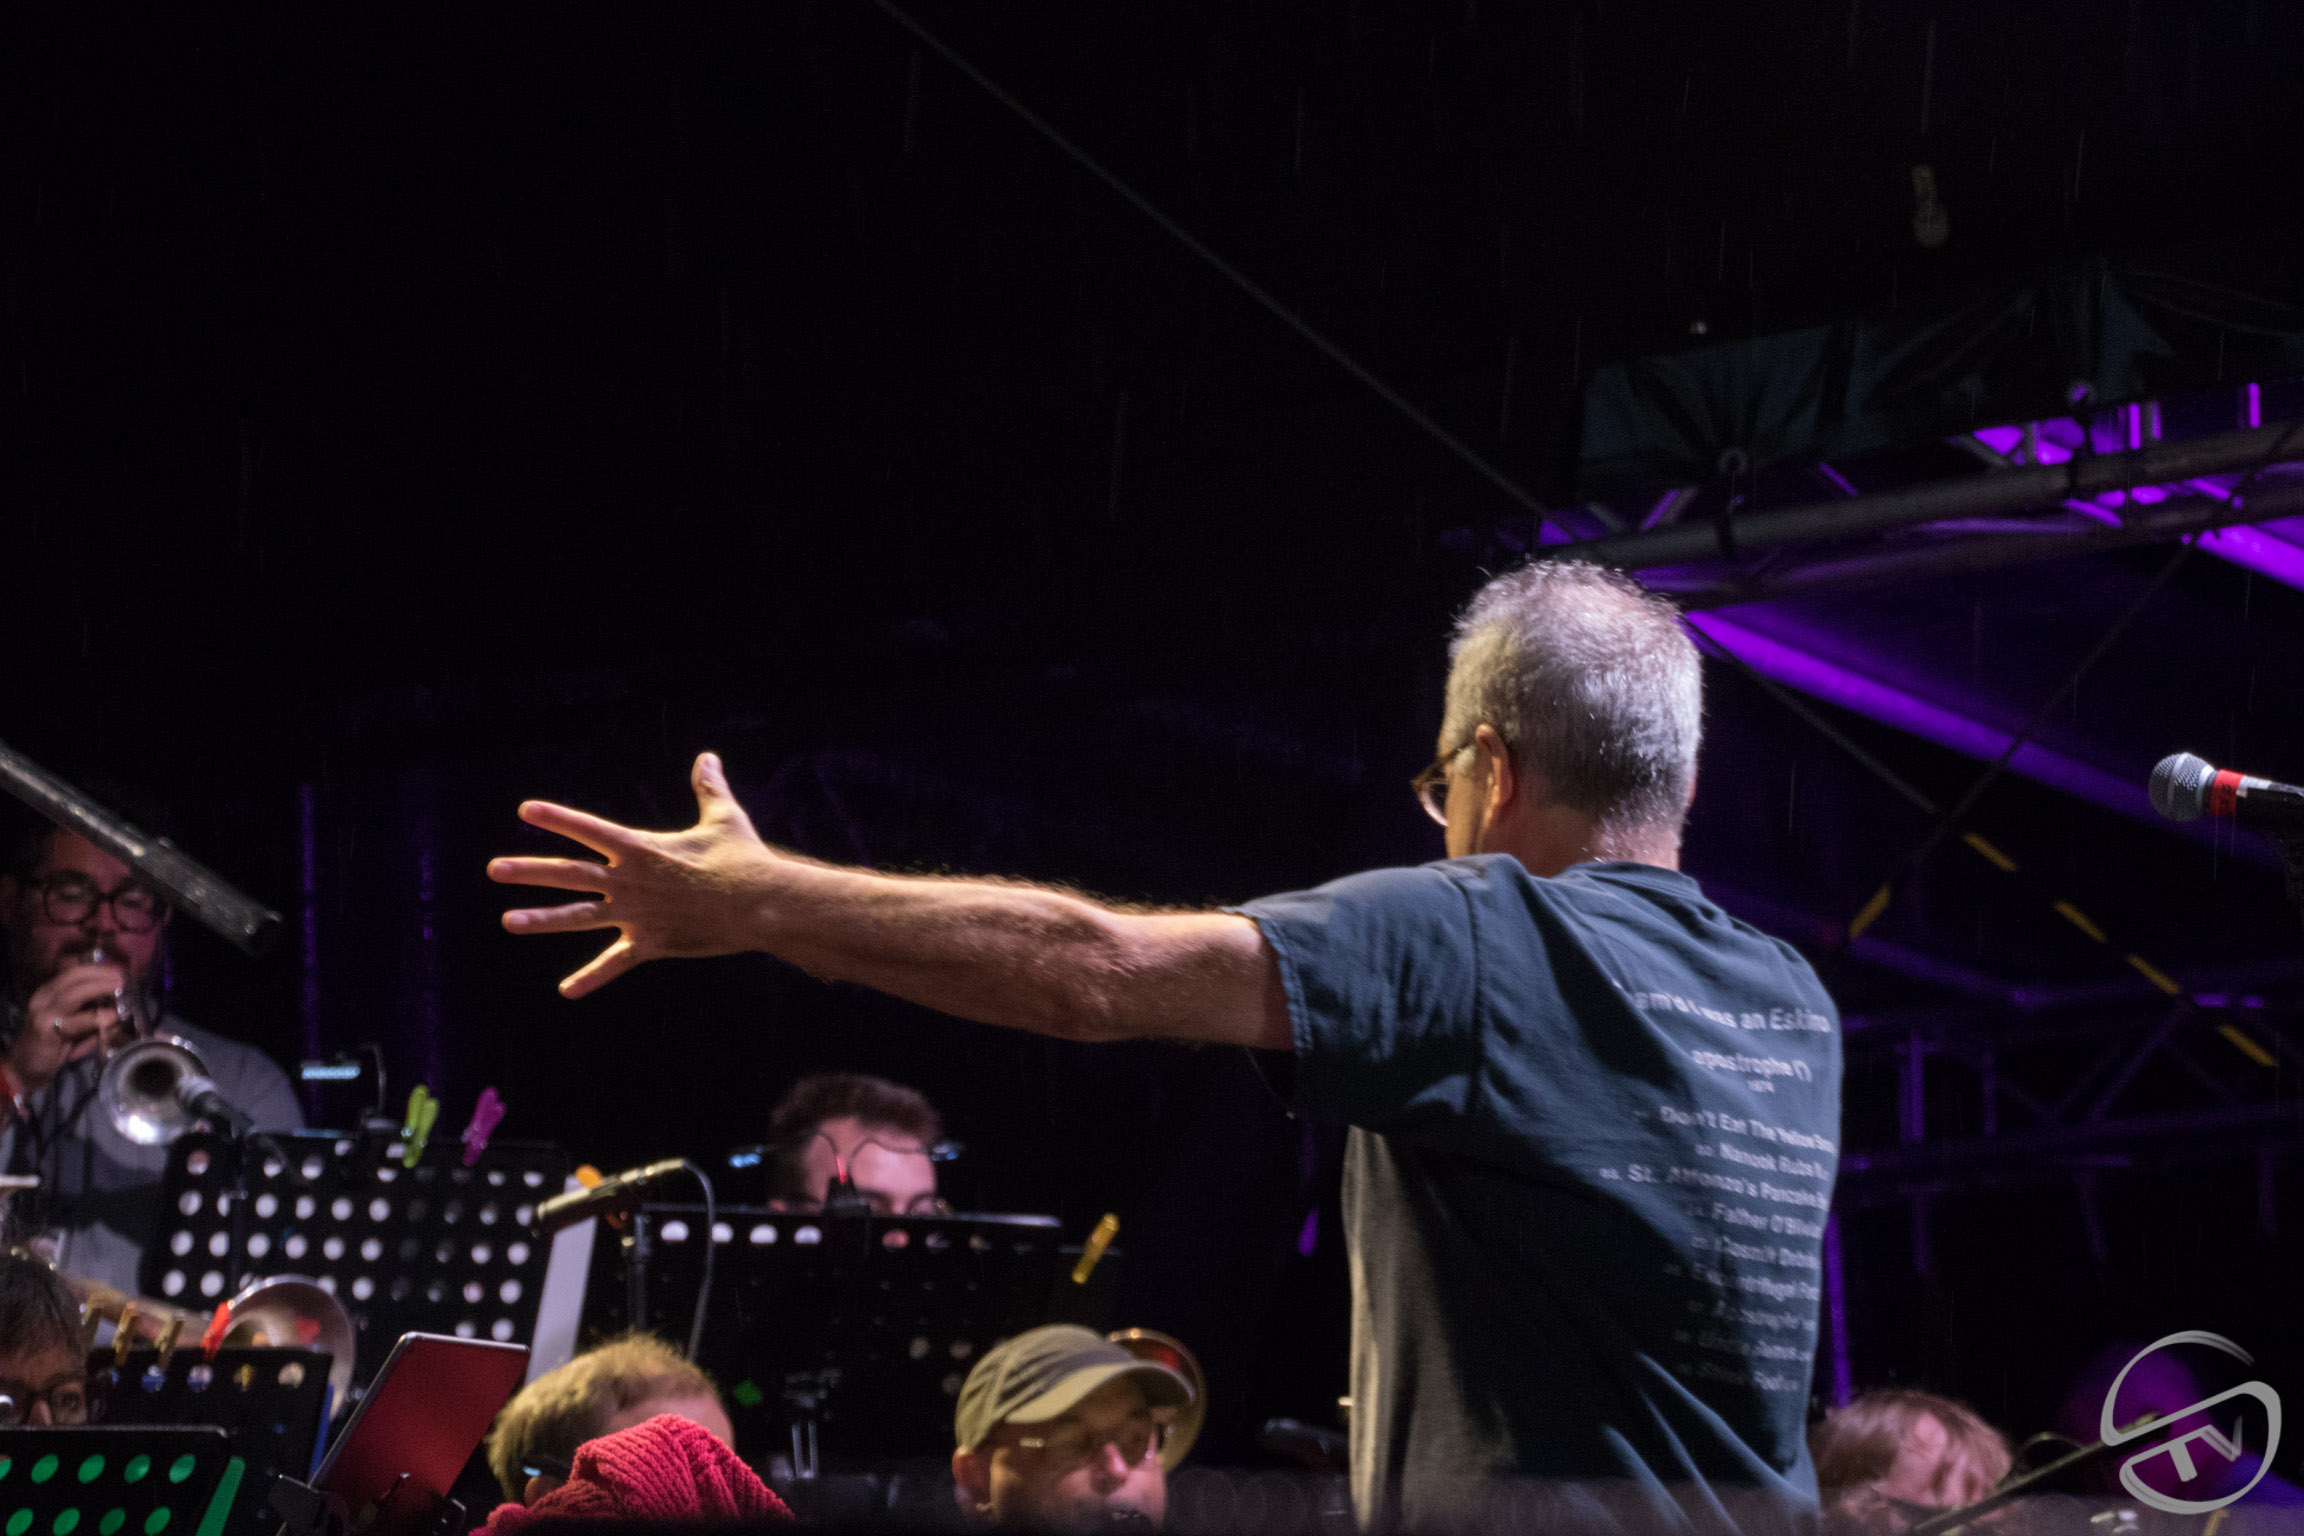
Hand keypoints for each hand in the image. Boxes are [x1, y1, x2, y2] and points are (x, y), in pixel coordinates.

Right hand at [13, 963, 125, 1094]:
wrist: (27, 1064)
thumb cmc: (55, 1042)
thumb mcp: (77, 1023)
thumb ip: (95, 1013)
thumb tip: (122, 1006)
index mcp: (50, 992)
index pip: (73, 972)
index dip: (98, 969)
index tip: (119, 970)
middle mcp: (44, 998)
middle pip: (73, 977)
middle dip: (100, 975)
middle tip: (121, 979)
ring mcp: (44, 1014)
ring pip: (72, 995)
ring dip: (99, 989)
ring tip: (118, 989)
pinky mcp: (46, 1032)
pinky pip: (74, 1023)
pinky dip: (94, 1018)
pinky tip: (110, 1017)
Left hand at [488, 752, 782, 997]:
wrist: (760, 904)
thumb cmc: (743, 859)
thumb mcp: (724, 819)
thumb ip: (708, 788)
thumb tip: (707, 757)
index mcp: (642, 848)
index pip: (589, 829)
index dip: (558, 818)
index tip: (526, 810)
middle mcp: (630, 881)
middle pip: (570, 874)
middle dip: (530, 870)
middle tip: (495, 868)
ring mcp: (636, 914)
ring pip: (579, 917)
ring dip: (542, 919)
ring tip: (508, 920)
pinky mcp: (650, 943)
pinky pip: (615, 962)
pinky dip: (592, 977)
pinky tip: (567, 991)